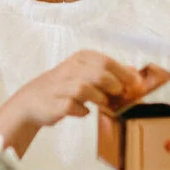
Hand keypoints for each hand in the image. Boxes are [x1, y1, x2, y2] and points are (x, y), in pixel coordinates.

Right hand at [3, 50, 140, 128]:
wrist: (32, 101)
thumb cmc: (63, 87)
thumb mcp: (85, 73)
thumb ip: (109, 71)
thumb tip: (134, 72)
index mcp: (81, 58)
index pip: (107, 61)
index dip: (124, 74)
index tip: (136, 85)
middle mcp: (71, 68)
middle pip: (100, 74)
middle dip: (114, 86)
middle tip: (118, 95)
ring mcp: (62, 86)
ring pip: (88, 89)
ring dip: (100, 99)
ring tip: (101, 103)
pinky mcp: (57, 103)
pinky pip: (78, 108)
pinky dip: (84, 111)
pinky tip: (82, 110)